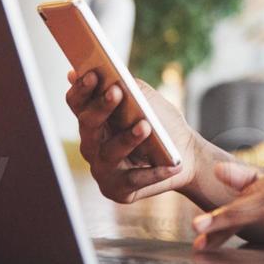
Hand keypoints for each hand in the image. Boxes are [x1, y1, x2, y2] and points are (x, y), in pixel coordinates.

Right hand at [65, 69, 200, 203]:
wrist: (185, 153)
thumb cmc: (161, 123)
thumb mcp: (147, 100)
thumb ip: (130, 86)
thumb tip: (112, 74)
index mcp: (93, 120)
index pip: (77, 103)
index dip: (81, 89)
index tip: (93, 74)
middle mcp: (91, 144)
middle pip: (88, 125)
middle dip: (101, 107)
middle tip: (116, 91)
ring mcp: (102, 168)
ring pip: (109, 152)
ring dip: (127, 139)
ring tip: (145, 126)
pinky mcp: (118, 189)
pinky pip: (133, 179)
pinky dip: (153, 172)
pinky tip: (170, 163)